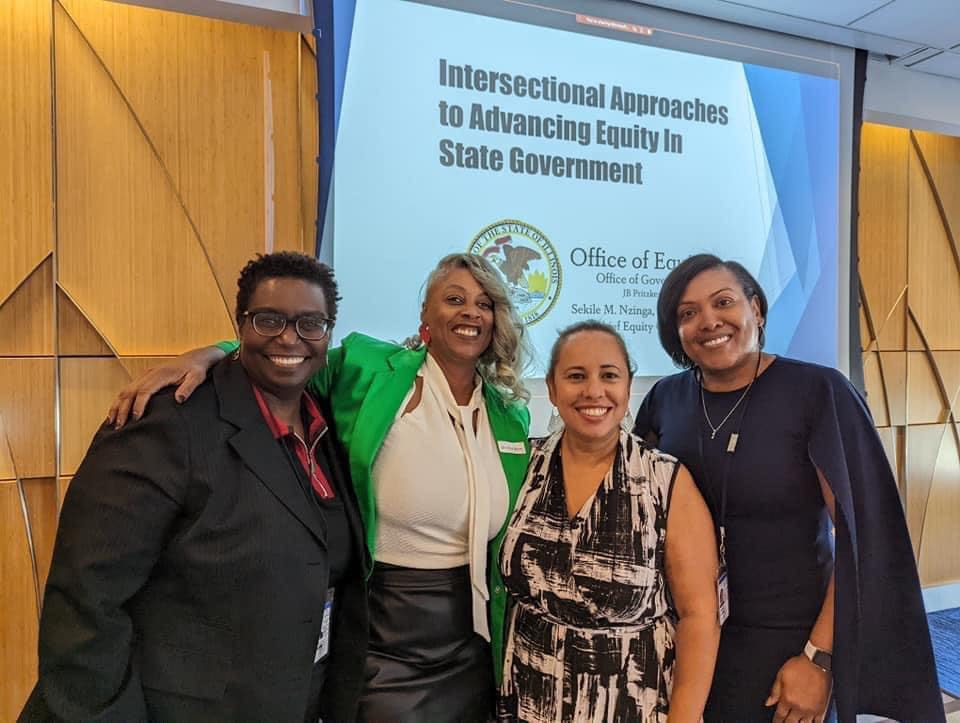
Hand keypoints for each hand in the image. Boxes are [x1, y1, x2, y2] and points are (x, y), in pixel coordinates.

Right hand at [107, 347, 225, 426]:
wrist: (196, 357)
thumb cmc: (197, 368)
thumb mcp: (197, 378)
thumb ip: (188, 388)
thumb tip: (179, 399)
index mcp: (162, 374)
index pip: (145, 390)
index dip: (138, 405)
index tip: (135, 418)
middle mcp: (150, 373)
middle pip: (130, 391)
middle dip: (122, 409)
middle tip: (119, 426)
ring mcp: (146, 374)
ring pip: (126, 390)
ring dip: (117, 406)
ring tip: (112, 422)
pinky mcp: (145, 376)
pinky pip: (128, 388)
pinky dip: (120, 400)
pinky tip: (117, 411)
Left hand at [765, 655, 830, 722]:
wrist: (816, 662)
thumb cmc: (799, 666)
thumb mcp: (781, 675)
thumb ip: (774, 691)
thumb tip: (768, 702)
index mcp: (788, 699)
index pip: (780, 715)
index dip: (776, 721)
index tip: (775, 722)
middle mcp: (799, 707)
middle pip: (791, 722)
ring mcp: (811, 709)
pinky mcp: (822, 708)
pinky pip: (817, 722)